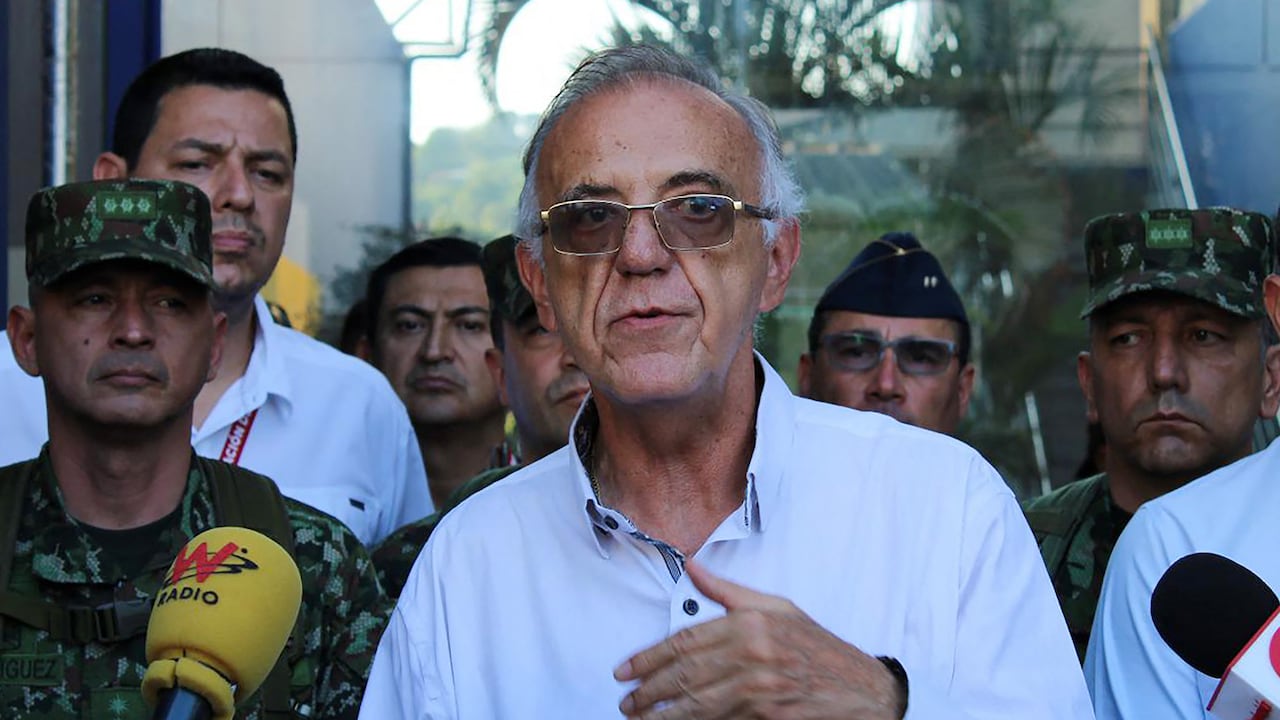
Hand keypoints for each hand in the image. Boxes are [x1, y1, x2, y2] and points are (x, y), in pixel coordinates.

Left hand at [614, 560, 906, 718]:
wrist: (860, 689)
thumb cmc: (817, 648)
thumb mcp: (778, 609)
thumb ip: (728, 592)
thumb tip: (691, 566)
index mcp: (751, 623)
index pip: (685, 641)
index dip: (649, 658)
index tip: (625, 669)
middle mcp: (754, 654)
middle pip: (685, 674)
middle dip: (648, 690)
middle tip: (627, 699)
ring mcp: (761, 689)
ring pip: (696, 705)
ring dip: (661, 715)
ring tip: (638, 717)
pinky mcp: (767, 716)